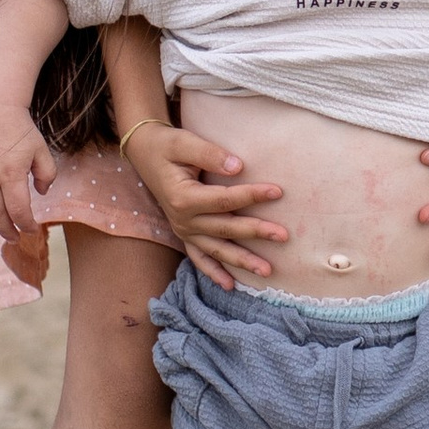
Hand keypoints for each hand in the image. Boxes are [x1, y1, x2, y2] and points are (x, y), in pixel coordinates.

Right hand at [0, 104, 57, 253]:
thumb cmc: (21, 130)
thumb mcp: (42, 151)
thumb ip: (47, 175)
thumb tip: (41, 194)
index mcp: (11, 175)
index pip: (18, 211)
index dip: (26, 225)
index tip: (33, 230)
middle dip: (8, 231)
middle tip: (16, 238)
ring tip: (1, 229)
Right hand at [131, 121, 286, 291]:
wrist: (145, 153)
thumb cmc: (166, 146)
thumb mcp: (184, 143)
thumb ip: (210, 154)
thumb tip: (238, 167)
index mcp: (183, 198)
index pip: (224, 200)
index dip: (251, 196)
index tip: (278, 192)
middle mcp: (182, 220)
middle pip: (225, 228)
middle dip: (256, 232)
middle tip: (283, 235)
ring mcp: (182, 230)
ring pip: (216, 250)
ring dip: (241, 261)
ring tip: (267, 271)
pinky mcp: (184, 234)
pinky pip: (199, 258)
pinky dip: (213, 272)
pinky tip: (230, 285)